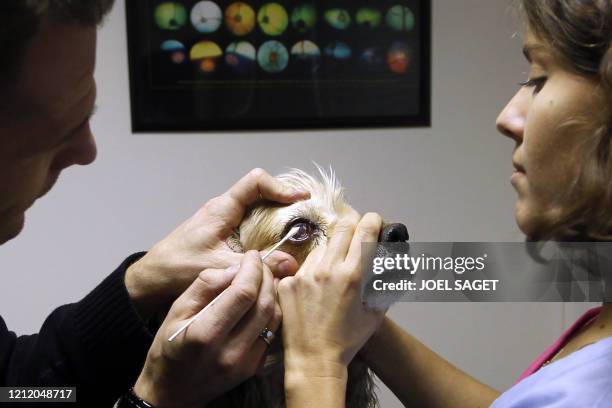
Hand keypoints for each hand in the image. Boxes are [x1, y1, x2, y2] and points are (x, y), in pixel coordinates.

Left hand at [125, 168, 308, 318]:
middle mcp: (225, 209)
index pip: (256, 182)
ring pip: (258, 208)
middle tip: (306, 218)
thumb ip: (253, 267)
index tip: (300, 200)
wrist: (152, 277)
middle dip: (286, 202)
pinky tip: (276, 249)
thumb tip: (289, 264)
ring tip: (297, 233)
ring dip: (278, 218)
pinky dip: (267, 231)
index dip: (281, 187)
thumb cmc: (176, 268)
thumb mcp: (218, 268)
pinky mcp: (225, 233)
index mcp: (222, 208)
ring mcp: (225, 220)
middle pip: (262, 192)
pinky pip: (252, 223)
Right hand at [134, 251, 280, 407]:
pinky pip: (272, 331)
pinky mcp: (254, 367)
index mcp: (205, 334)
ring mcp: (246, 362)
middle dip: (265, 275)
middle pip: (264, 303)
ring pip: (274, 316)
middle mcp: (230, 351)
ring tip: (262, 277)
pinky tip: (261, 299)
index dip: (252, 268)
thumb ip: (204, 286)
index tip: (251, 254)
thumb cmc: (168, 347)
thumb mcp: (176, 311)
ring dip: (273, 291)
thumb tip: (234, 268)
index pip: (243, 293)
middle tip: (258, 262)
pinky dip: (271, 309)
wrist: (171, 393)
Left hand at [278, 211, 385, 377]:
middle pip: (342, 227)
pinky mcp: (288, 282)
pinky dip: (312, 271)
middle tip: (356, 232)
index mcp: (353, 275)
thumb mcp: (374, 313)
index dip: (373, 220)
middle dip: (353, 224)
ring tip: (332, 273)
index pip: (365, 230)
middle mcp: (328, 269)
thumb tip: (390, 266)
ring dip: (330, 251)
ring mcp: (305, 274)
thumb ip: (383, 286)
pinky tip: (314, 290)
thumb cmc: (346, 340)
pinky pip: (303, 265)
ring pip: (321, 247)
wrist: (313, 360)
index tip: (374, 221)